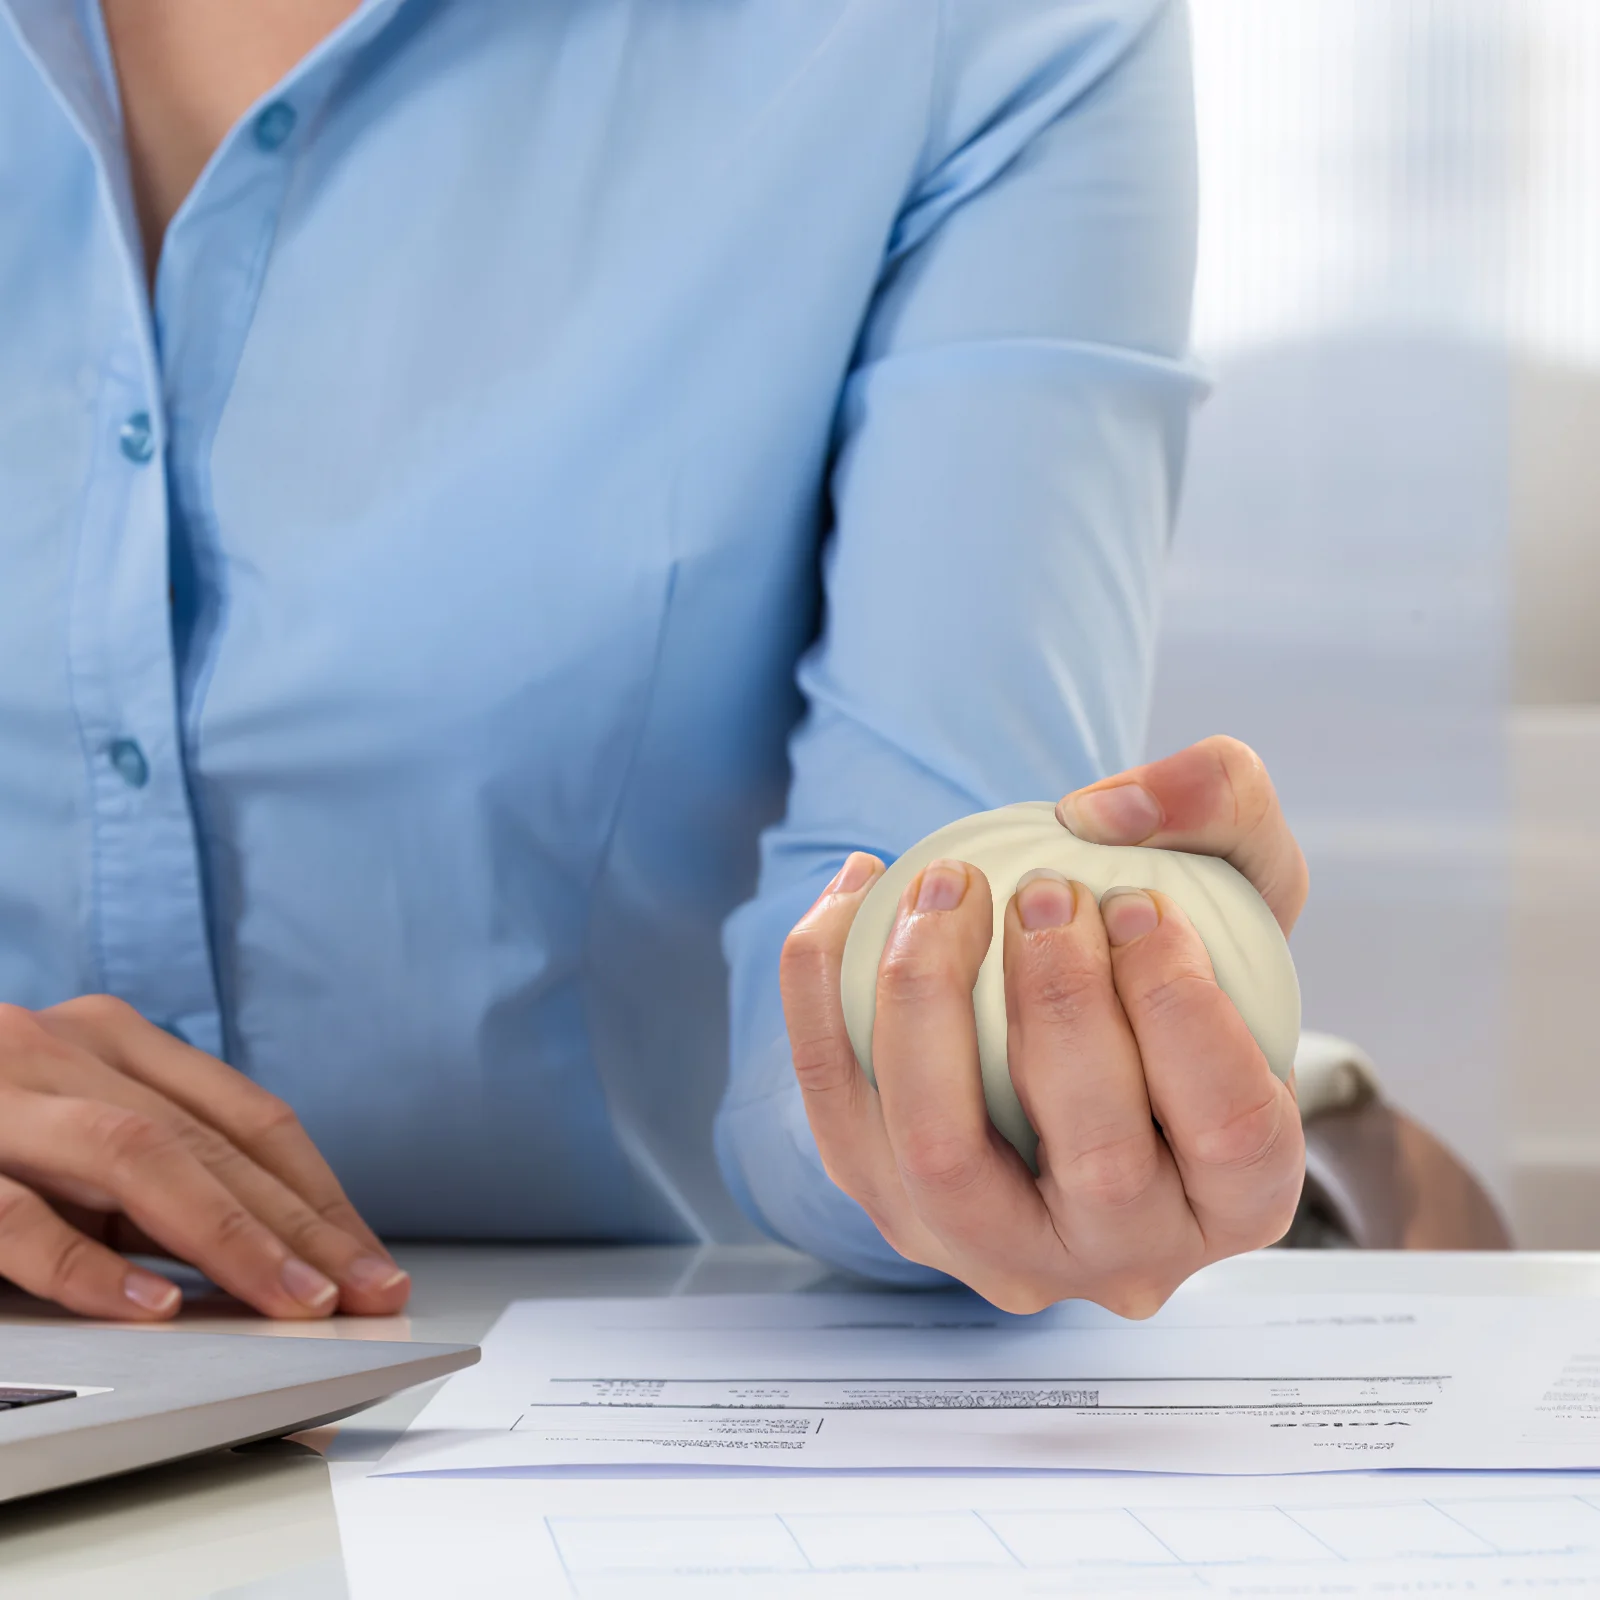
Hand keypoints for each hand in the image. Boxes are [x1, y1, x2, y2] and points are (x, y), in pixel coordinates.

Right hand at [0, 997, 408, 1320]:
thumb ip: (141, 1168)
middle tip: (363, 1292)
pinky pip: (11, 1211)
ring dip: (226, 1235)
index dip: (320, 1191)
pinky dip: (84, 1262)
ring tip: (290, 1300)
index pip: (249, 1115)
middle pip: (212, 1138)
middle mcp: (59, 1048)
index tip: (374, 1260)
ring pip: (138, 1154)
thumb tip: (258, 1253)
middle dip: (299, 1223)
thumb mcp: (63, 1129)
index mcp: (108, 1039)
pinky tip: (146, 1308)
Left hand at [780, 735, 1307, 1315]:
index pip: (1231, 1128)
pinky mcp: (894, 1209)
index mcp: (1238, 1195)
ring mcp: (996, 1248)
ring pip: (940, 1157)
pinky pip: (834, 1108)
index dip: (1182, 1007)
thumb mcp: (1241, 866)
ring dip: (930, 1002)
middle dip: (1061, 1003)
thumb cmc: (1168, 955)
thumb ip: (1220, 802)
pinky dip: (825, 988)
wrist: (1074, 1017)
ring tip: (944, 885)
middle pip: (1095, 1160)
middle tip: (1045, 893)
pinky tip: (860, 884)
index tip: (1138, 904)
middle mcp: (1124, 1256)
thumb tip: (1104, 812)